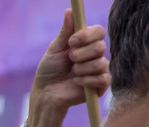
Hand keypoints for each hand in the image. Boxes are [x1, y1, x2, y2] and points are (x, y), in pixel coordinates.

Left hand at [27, 9, 109, 126]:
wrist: (46, 93)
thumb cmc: (49, 70)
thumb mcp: (55, 49)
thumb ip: (65, 32)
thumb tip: (70, 11)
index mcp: (86, 43)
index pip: (99, 31)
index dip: (87, 36)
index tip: (71, 42)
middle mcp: (95, 55)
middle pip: (101, 47)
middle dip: (81, 54)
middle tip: (70, 60)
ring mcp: (99, 70)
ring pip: (100, 63)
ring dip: (81, 69)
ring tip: (72, 73)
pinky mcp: (100, 86)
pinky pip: (102, 79)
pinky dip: (86, 80)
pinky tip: (76, 83)